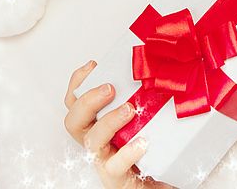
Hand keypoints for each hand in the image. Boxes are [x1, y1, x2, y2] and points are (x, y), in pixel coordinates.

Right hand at [64, 60, 171, 187]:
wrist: (162, 181)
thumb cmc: (153, 147)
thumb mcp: (145, 114)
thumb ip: (142, 92)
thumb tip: (154, 60)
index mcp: (98, 123)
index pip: (76, 102)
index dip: (78, 82)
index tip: (93, 65)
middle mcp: (97, 142)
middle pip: (74, 121)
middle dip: (87, 101)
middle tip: (110, 88)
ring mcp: (105, 161)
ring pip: (92, 142)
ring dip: (108, 121)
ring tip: (130, 110)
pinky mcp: (119, 180)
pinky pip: (115, 168)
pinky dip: (127, 153)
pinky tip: (142, 142)